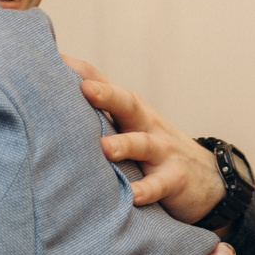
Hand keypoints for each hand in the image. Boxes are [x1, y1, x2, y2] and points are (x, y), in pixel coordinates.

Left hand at [64, 56, 224, 225]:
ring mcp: (161, 150)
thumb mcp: (126, 124)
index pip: (101, 83)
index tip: (50, 58)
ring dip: (124, 144)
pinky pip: (160, 184)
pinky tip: (134, 196)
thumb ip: (95, 112)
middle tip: (83, 88)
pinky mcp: (175, 178)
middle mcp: (144, 123)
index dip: (78, 71)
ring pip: (143, 142)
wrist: (207, 178)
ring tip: (104, 148)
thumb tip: (46, 98)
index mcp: (127, 109)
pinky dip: (147, 189)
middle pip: (126, 104)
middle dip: (105, 94)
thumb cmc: (151, 147)